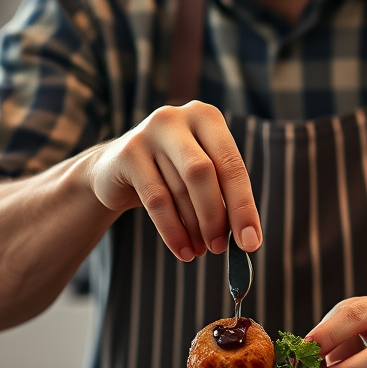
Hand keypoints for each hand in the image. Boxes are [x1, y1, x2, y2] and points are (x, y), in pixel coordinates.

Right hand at [86, 101, 261, 260]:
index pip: (232, 164)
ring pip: (180, 188)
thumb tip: (246, 237)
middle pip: (203, 172)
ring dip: (195, 228)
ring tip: (202, 250)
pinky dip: (172, 230)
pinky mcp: (127, 153)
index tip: (252, 242)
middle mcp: (178, 117)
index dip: (244, 206)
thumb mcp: (201, 175)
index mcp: (207, 117)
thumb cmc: (170, 173)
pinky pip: (156, 200)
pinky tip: (182, 250)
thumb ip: (224, 196)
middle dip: (216, 216)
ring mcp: (149, 132)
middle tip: (221, 248)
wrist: (114, 168)